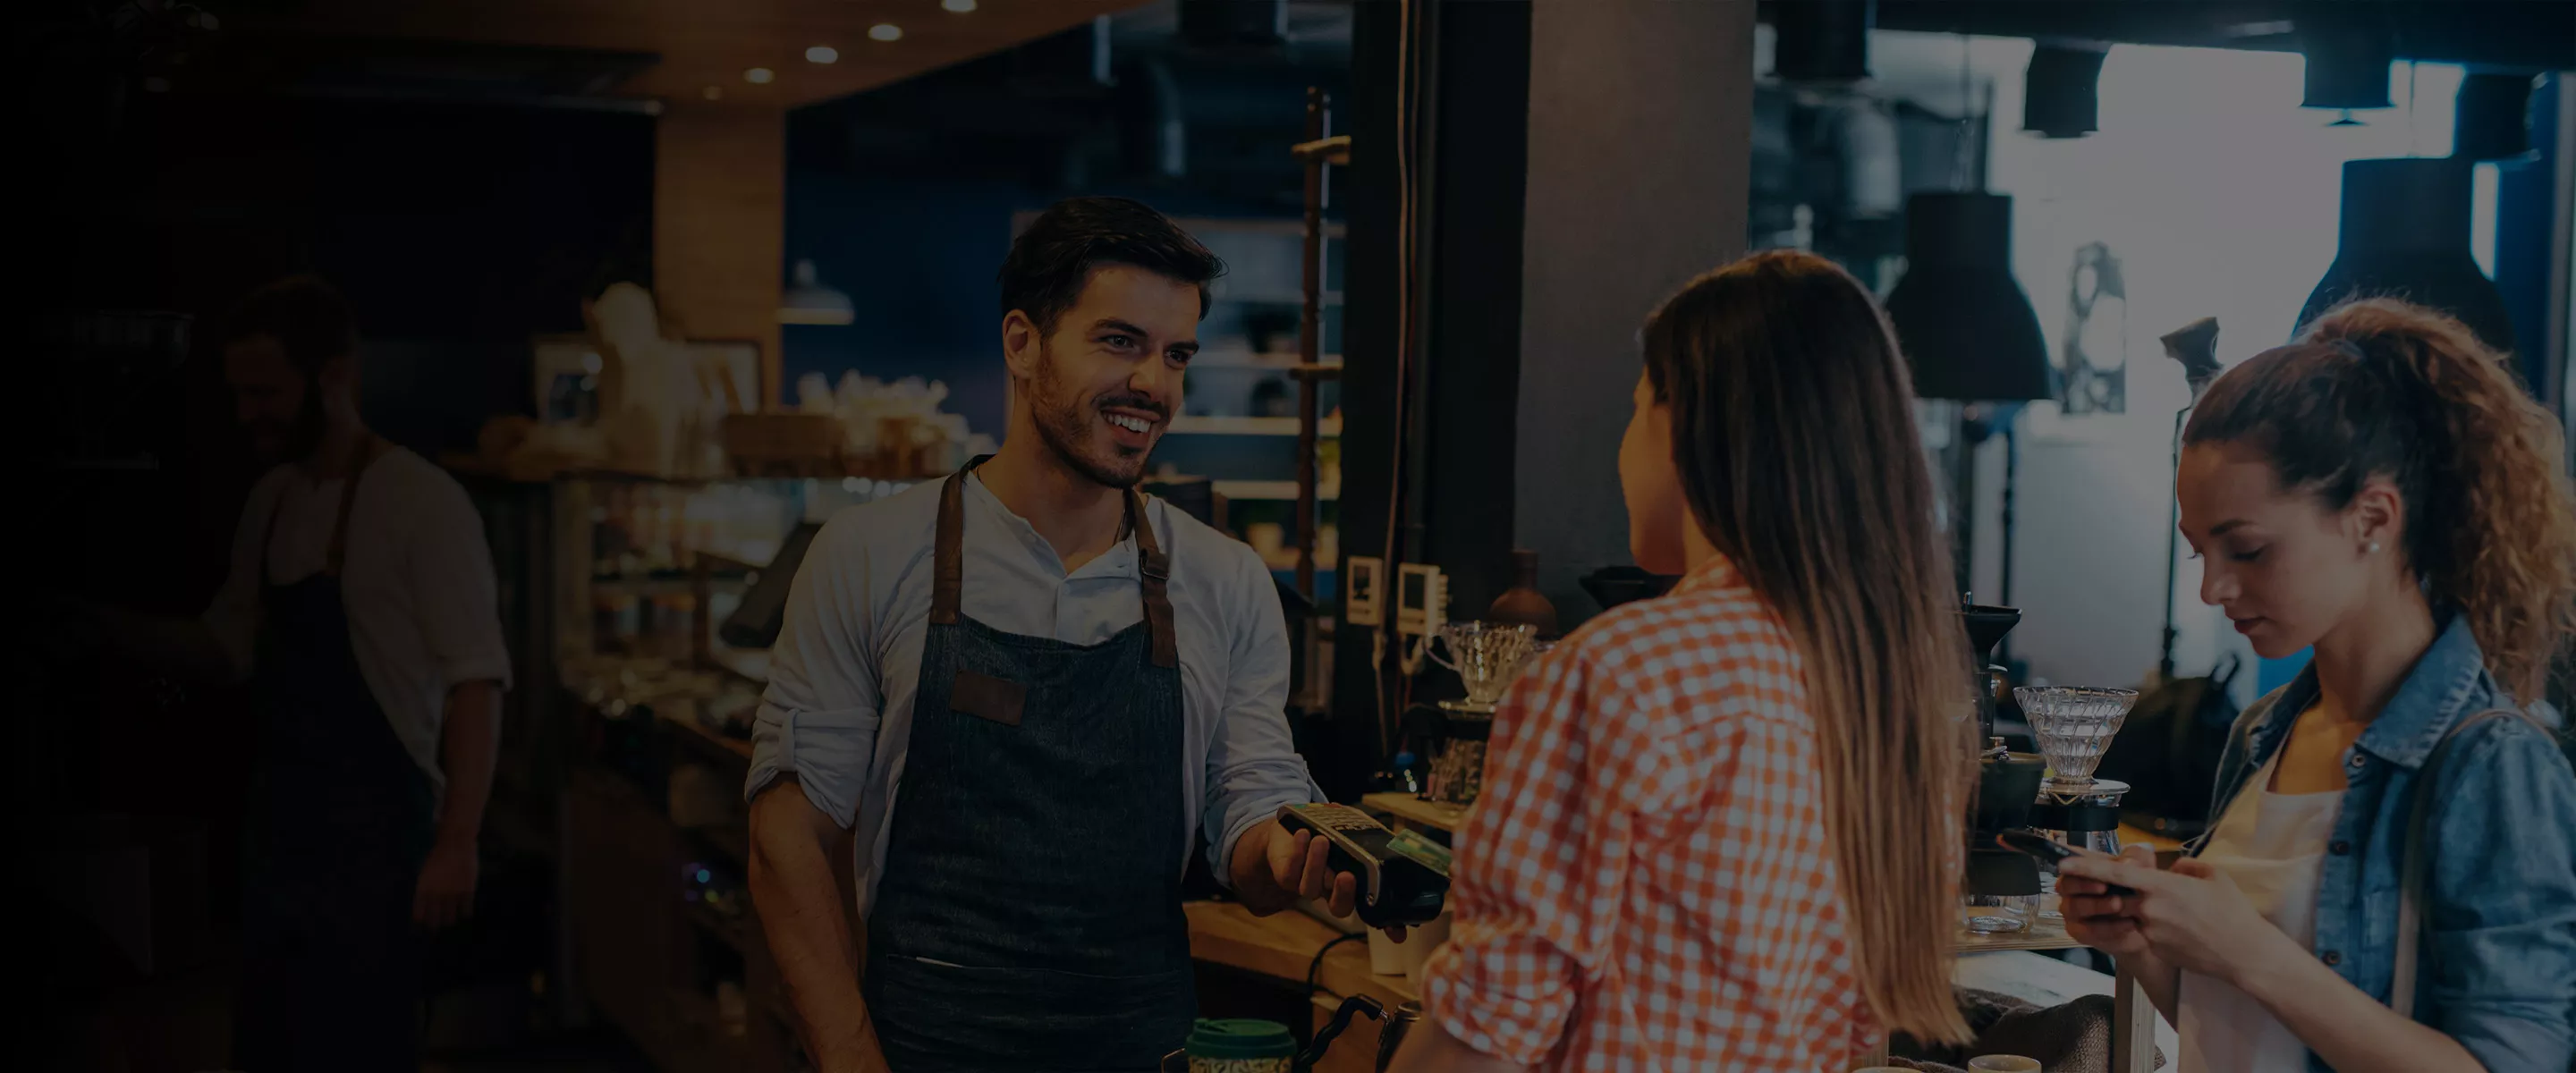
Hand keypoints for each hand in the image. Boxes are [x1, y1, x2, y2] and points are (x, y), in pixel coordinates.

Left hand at [414, 838, 478, 928]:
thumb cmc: (438, 854)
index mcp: (423, 889)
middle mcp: (436, 895)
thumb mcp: (426, 871)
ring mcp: (452, 894)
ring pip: (450, 916)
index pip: (419, 912)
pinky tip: (465, 914)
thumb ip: (427, 886)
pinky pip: (466, 908)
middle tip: (436, 927)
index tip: (422, 924)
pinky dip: (465, 913)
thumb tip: (428, 899)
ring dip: (450, 920)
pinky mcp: (467, 891)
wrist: (455, 843)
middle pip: (435, 918)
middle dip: (435, 924)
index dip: (421, 920)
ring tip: (451, 922)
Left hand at [1247, 820, 1408, 942]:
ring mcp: (1309, 887)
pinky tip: (1304, 834)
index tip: (1399, 934)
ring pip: (1312, 889)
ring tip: (1321, 841)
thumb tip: (1380, 832)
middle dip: (1344, 893)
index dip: (1388, 926)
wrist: (1292, 829)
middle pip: (1341, 907)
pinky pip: (1291, 873)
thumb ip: (1367, 834)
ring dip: (1317, 864)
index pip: (1374, 912)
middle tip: (1347, 875)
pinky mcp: (1287, 878)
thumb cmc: (1329, 831)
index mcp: (1354, 885)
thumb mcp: (1352, 830)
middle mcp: (1332, 891)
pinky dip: (1298, 853)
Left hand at [2057, 843, 2293, 982]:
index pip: (2114, 873)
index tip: (2062, 861)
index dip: (2085, 866)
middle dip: (2101, 892)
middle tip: (2094, 885)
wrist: (2245, 953)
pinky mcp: (2155, 949)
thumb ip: (2187, 867)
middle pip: (2111, 897)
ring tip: (2140, 908)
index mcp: (2162, 886)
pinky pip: (2139, 934)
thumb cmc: (2233, 912)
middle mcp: (2150, 909)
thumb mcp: (2213, 876)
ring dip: (2122, 912)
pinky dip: (2142, 928)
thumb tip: (2172, 868)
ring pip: (2123, 917)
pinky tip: (2164, 928)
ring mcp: (2151, 931)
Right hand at [2057, 844, 2153, 957]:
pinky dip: (2108, 928)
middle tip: (2104, 886)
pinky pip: (2087, 931)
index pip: (2070, 861)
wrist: (2148, 922)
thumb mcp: (2143, 867)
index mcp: (2082, 867)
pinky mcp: (2081, 932)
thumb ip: (2136, 858)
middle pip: (2065, 884)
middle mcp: (2071, 889)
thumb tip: (2126, 862)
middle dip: (2084, 885)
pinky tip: (2128, 924)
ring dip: (2096, 905)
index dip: (2076, 864)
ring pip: (2074, 907)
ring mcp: (2073, 911)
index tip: (2089, 866)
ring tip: (2119, 904)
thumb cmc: (2138, 888)